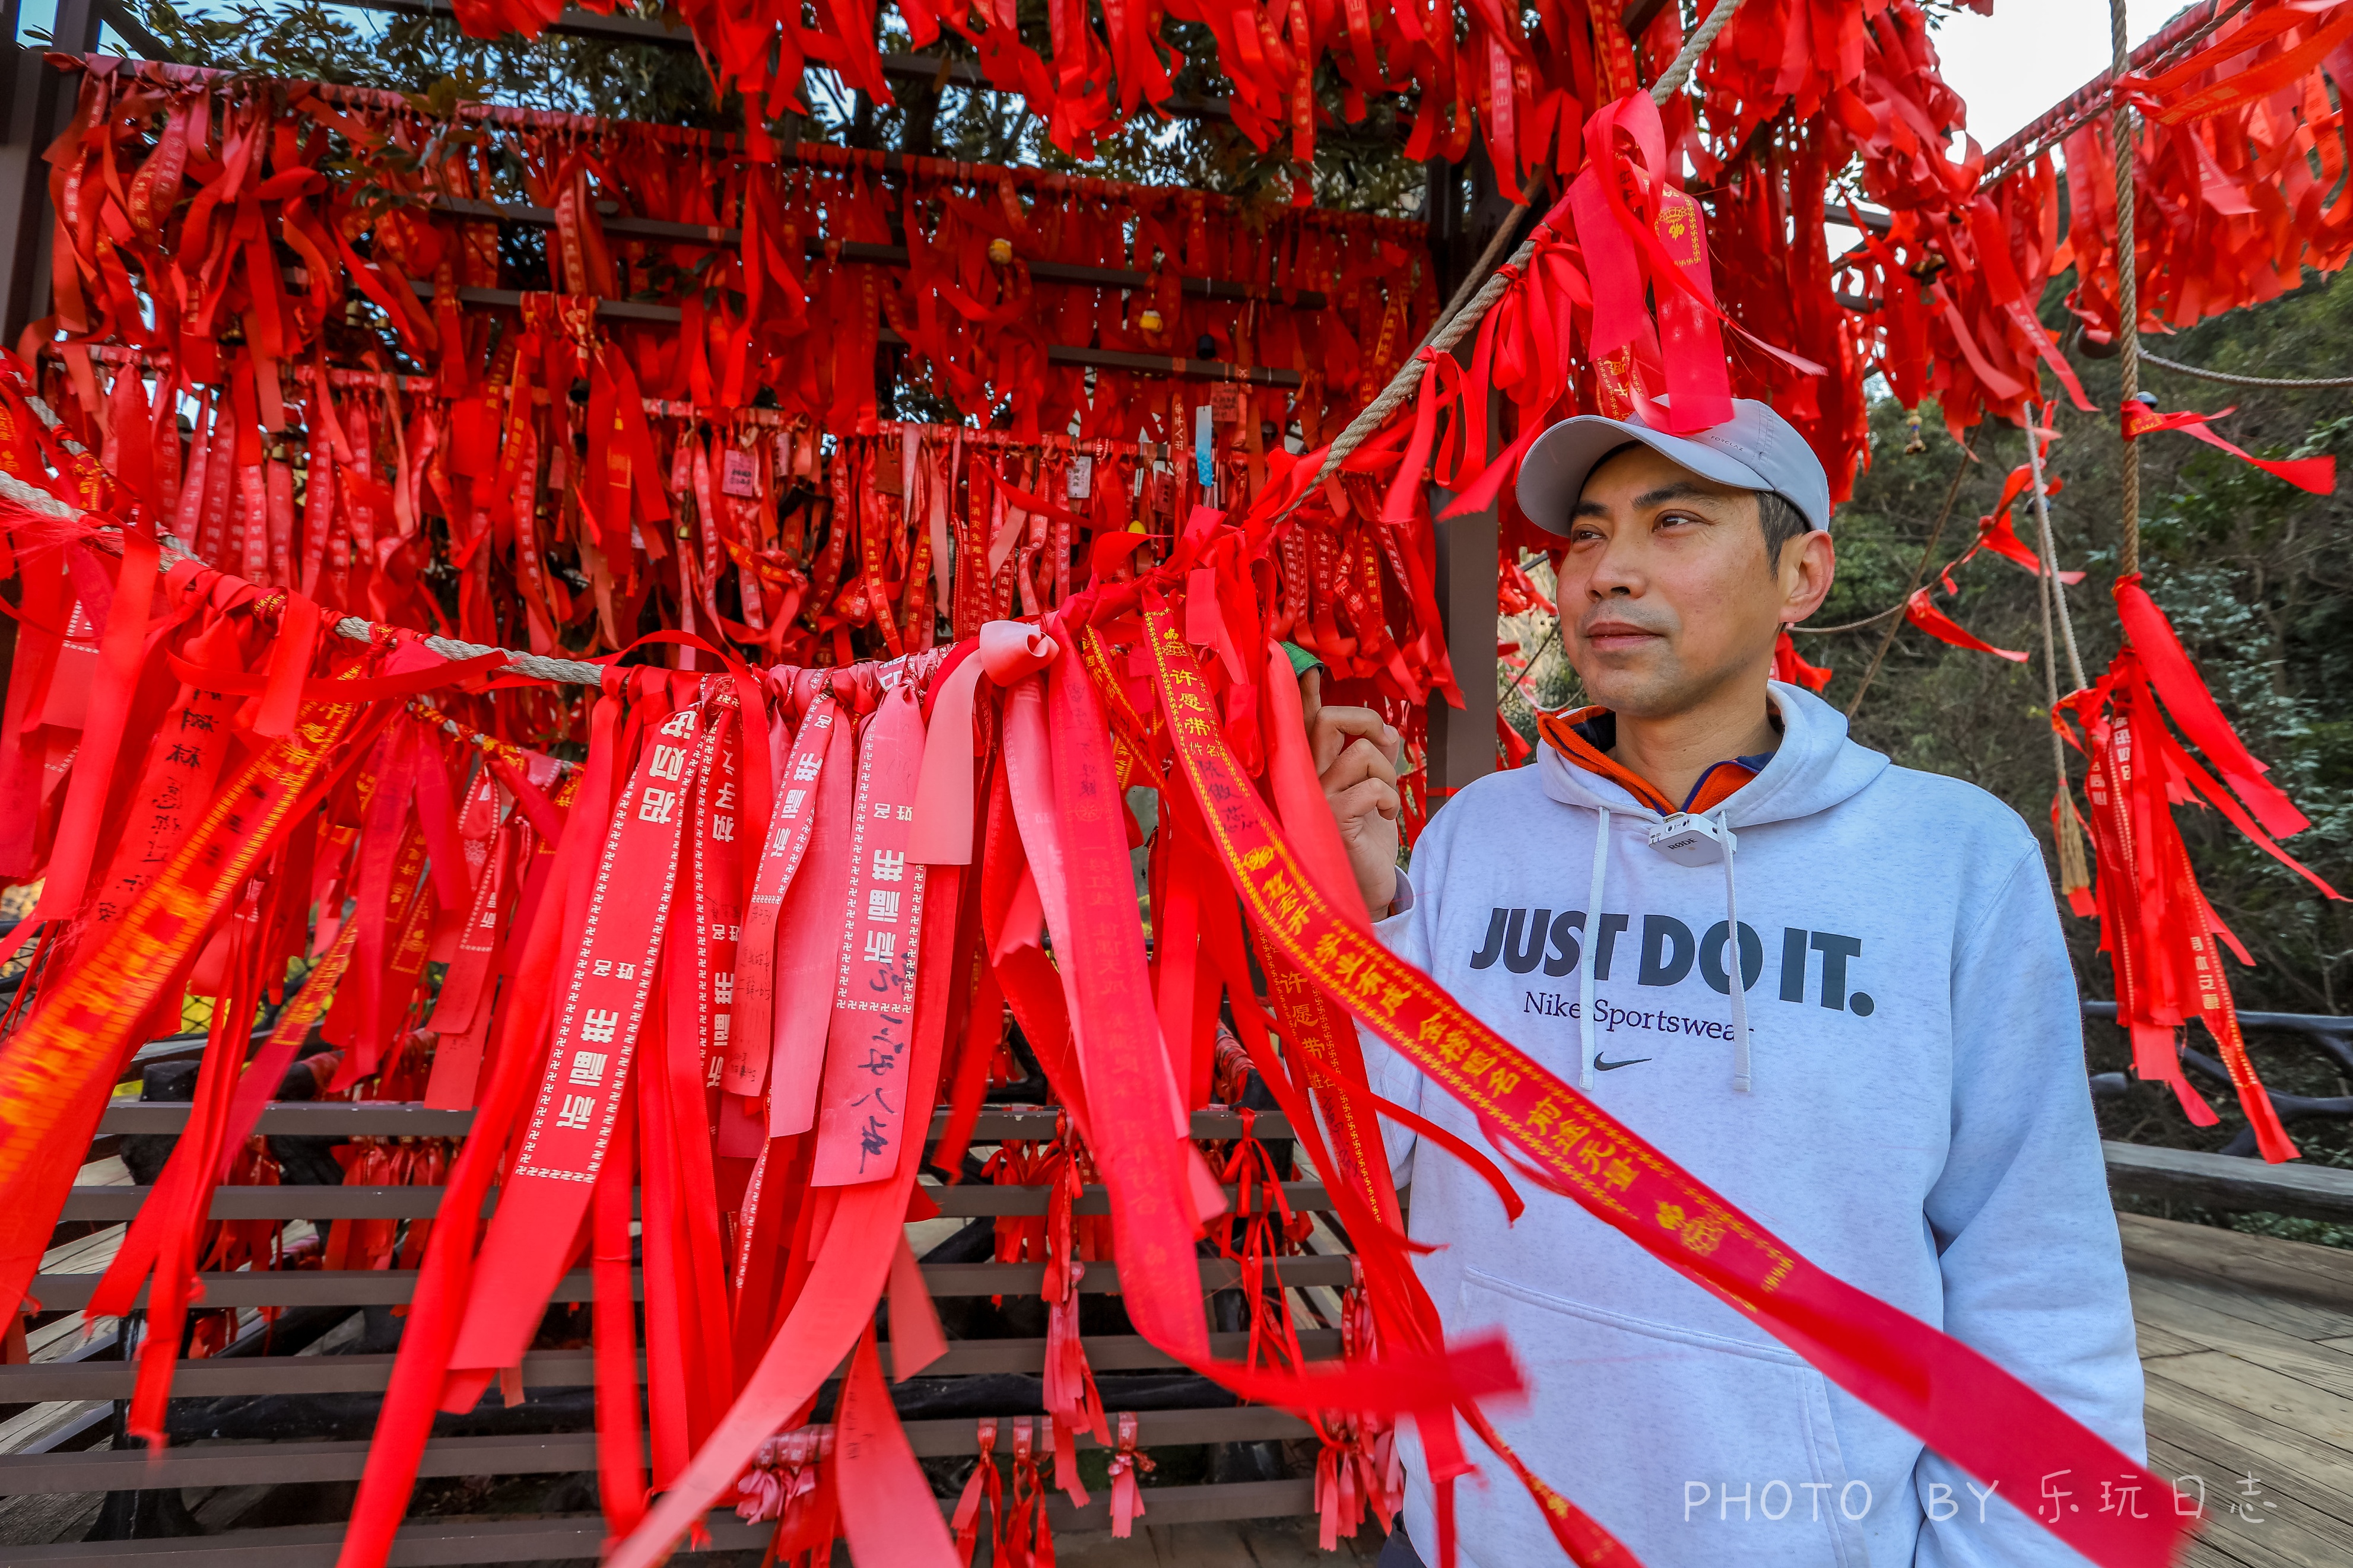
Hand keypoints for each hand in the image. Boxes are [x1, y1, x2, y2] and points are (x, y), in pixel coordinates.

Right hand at [1300, 670, 1402, 915]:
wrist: (1365, 890)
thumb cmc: (1364, 837)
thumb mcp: (1369, 789)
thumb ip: (1370, 755)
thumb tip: (1385, 730)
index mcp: (1308, 769)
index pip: (1302, 720)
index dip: (1304, 690)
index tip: (1307, 666)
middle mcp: (1301, 780)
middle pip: (1328, 720)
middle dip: (1367, 720)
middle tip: (1384, 743)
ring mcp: (1313, 799)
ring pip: (1359, 752)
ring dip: (1386, 773)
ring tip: (1385, 801)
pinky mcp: (1332, 820)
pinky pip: (1373, 787)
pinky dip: (1390, 800)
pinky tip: (1386, 818)